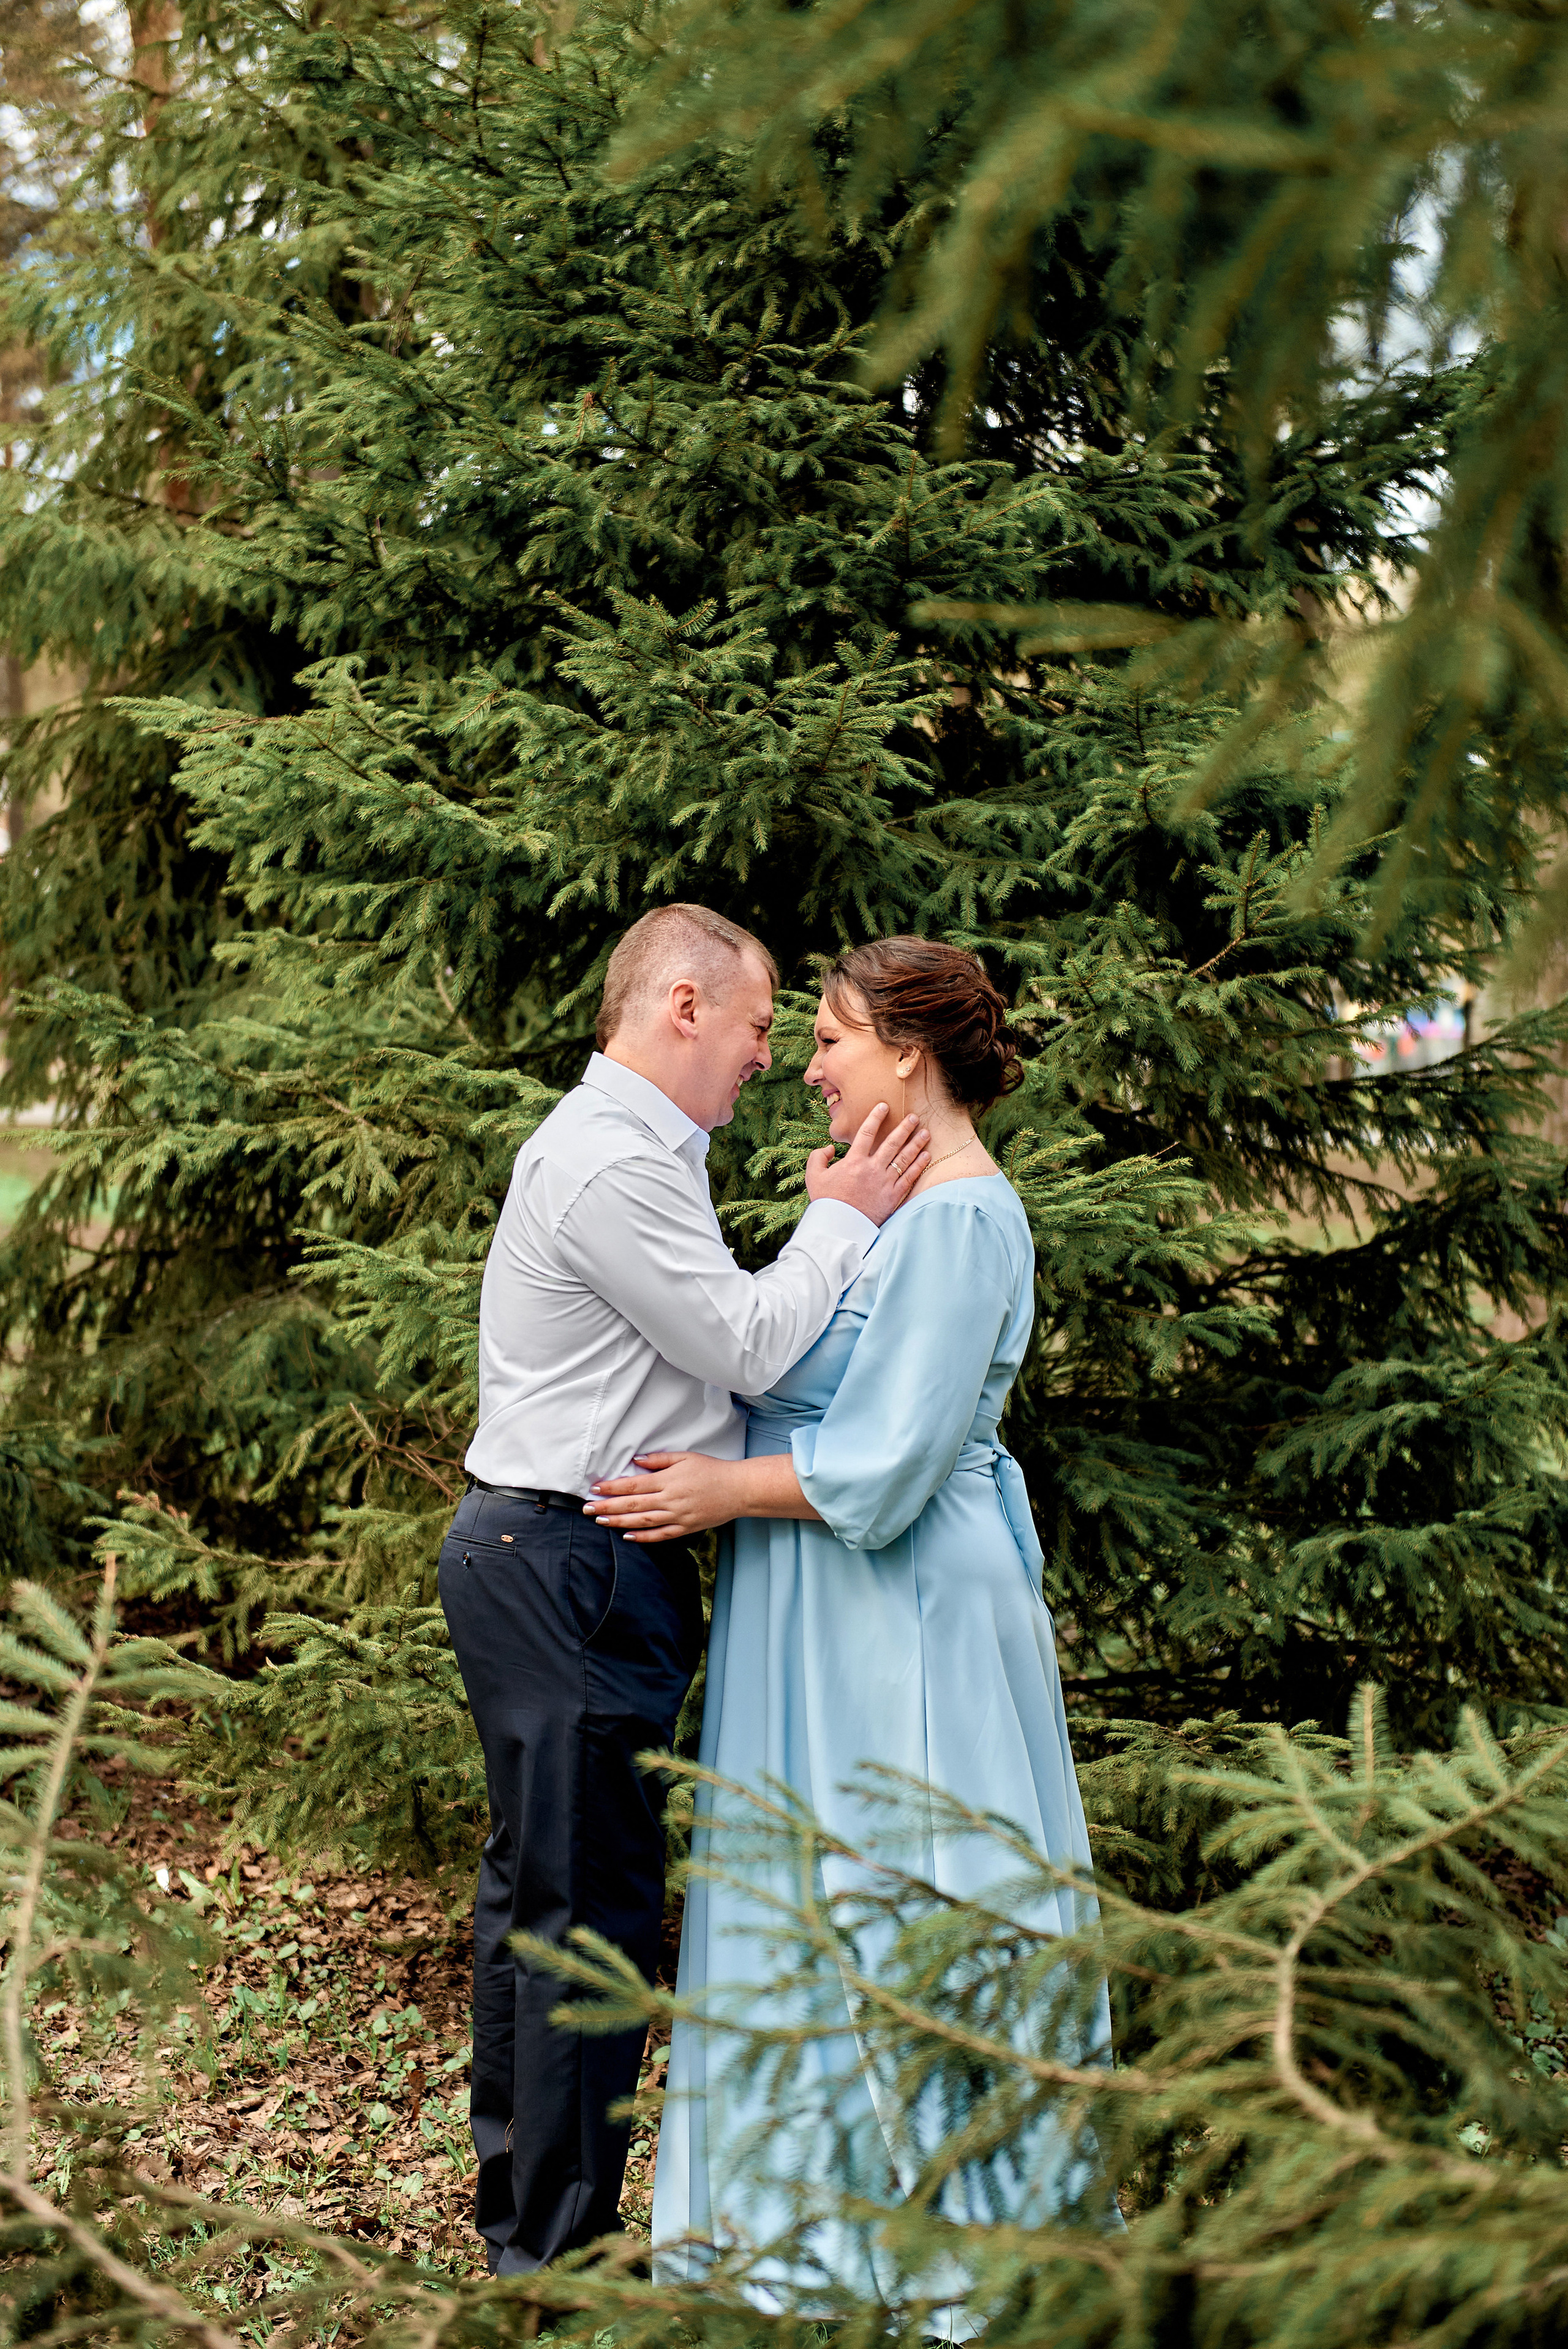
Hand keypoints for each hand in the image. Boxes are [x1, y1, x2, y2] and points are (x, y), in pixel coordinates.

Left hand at [584, 1452, 741, 1542]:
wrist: (738, 1490)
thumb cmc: (711, 1470)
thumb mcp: (685, 1457)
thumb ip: (659, 1460)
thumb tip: (636, 1460)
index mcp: (668, 1480)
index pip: (633, 1485)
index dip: (612, 1488)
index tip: (595, 1489)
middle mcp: (670, 1500)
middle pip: (632, 1506)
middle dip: (607, 1507)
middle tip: (587, 1508)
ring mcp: (677, 1516)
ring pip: (642, 1522)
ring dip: (618, 1522)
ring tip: (600, 1521)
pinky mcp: (685, 1529)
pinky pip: (660, 1535)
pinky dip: (642, 1537)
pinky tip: (627, 1536)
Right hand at [804, 1104, 928, 1225]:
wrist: (838, 1228)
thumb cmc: (825, 1201)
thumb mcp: (813, 1176)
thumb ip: (817, 1157)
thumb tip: (829, 1148)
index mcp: (853, 1161)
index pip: (866, 1133)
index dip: (875, 1117)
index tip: (884, 1106)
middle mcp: (872, 1169)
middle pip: (892, 1143)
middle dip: (904, 1128)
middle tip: (914, 1116)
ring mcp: (884, 1183)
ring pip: (904, 1159)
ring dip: (916, 1144)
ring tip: (925, 1133)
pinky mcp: (893, 1197)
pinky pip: (909, 1178)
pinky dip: (919, 1166)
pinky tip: (926, 1156)